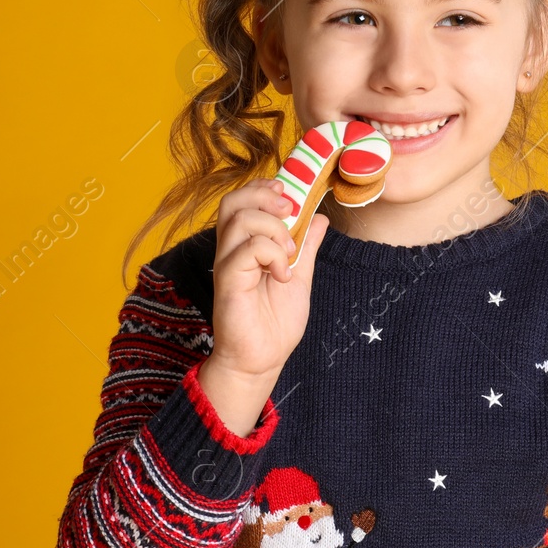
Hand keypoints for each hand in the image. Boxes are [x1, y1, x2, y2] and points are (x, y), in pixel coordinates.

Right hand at [197, 178, 327, 431]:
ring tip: (289, 252)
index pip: (242, 200)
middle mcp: (231, 251)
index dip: (262, 187)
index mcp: (245, 246)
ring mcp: (227, 265)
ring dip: (273, 227)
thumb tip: (320, 218)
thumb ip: (306, 247)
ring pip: (238, 219)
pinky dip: (271, 254)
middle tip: (288, 210)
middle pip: (232, 202)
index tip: (288, 193)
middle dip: (263, 195)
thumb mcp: (300, 277)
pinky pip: (246, 250)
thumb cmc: (275, 323)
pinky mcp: (228, 282)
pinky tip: (283, 275)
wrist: (264, 360)